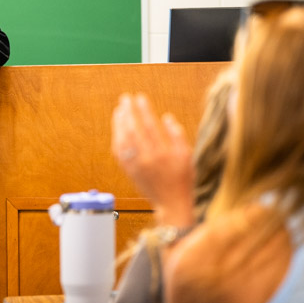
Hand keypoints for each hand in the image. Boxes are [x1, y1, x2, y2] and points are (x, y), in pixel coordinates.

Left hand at [111, 93, 195, 224]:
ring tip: (119, 110)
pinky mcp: (129, 172)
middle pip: (132, 130)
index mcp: (162, 154)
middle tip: (125, 98)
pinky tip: (117, 129)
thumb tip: (166, 117)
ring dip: (119, 123)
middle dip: (128, 112)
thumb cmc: (182, 180)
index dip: (143, 110)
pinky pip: (118, 153)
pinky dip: (116, 138)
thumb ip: (177, 136)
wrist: (171, 204)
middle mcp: (146, 159)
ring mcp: (136, 166)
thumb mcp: (187, 156)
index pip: (149, 126)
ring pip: (122, 140)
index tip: (140, 97)